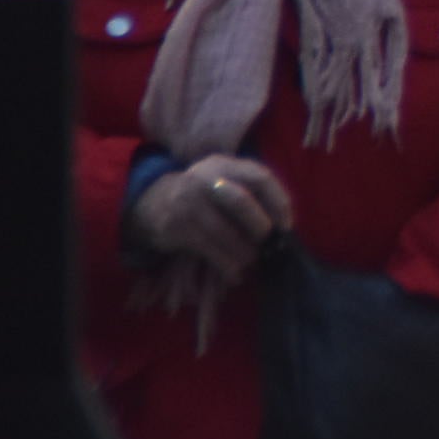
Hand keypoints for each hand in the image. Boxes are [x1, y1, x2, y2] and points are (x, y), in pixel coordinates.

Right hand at [126, 155, 293, 281]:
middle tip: (267, 241)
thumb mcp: (224, 181)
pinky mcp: (177, 227)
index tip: (286, 225)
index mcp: (225, 164)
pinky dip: (227, 265)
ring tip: (251, 259)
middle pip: (242, 202)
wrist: (152, 200)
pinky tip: (235, 273)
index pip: (260, 177)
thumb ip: (251, 192)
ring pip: (225, 231)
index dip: (278, 202)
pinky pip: (209, 249)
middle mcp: (206, 179)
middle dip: (260, 226)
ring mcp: (189, 202)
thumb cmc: (204, 194)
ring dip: (244, 252)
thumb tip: (284, 224)